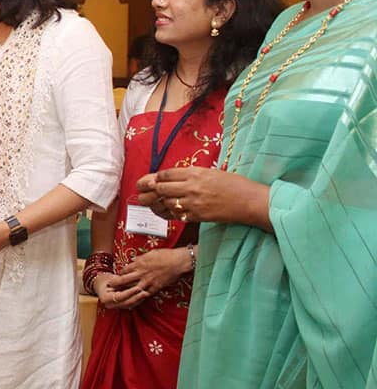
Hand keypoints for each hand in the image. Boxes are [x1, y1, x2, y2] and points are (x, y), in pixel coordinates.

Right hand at [93, 271, 148, 309]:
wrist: (103, 284)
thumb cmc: (108, 279)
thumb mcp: (112, 279)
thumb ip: (121, 282)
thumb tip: (131, 282)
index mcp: (105, 298)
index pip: (120, 297)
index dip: (129, 293)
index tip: (138, 288)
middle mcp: (110, 305)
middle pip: (126, 303)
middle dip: (136, 298)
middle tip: (146, 292)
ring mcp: (115, 307)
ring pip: (130, 305)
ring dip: (139, 300)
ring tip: (147, 293)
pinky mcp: (121, 307)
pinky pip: (131, 305)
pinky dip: (138, 300)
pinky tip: (144, 296)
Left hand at [118, 248, 190, 296]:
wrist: (177, 261)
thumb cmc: (165, 255)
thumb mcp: (150, 253)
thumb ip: (141, 258)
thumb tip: (135, 260)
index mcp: (139, 263)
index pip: (124, 270)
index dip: (119, 274)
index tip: (115, 277)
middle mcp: (141, 273)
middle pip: (124, 280)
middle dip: (116, 283)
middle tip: (110, 286)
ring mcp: (148, 281)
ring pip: (133, 288)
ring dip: (126, 292)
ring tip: (120, 295)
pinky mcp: (155, 287)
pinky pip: (146, 293)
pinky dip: (140, 297)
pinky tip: (136, 299)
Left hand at [137, 167, 268, 226]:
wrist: (249, 201)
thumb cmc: (234, 184)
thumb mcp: (211, 172)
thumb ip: (192, 174)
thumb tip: (173, 177)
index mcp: (195, 173)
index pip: (166, 174)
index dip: (154, 177)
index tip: (148, 179)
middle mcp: (192, 187)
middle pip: (161, 188)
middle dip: (148, 190)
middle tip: (140, 191)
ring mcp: (194, 203)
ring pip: (166, 202)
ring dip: (155, 202)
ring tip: (148, 202)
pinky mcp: (197, 216)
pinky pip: (176, 215)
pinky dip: (167, 213)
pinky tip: (162, 211)